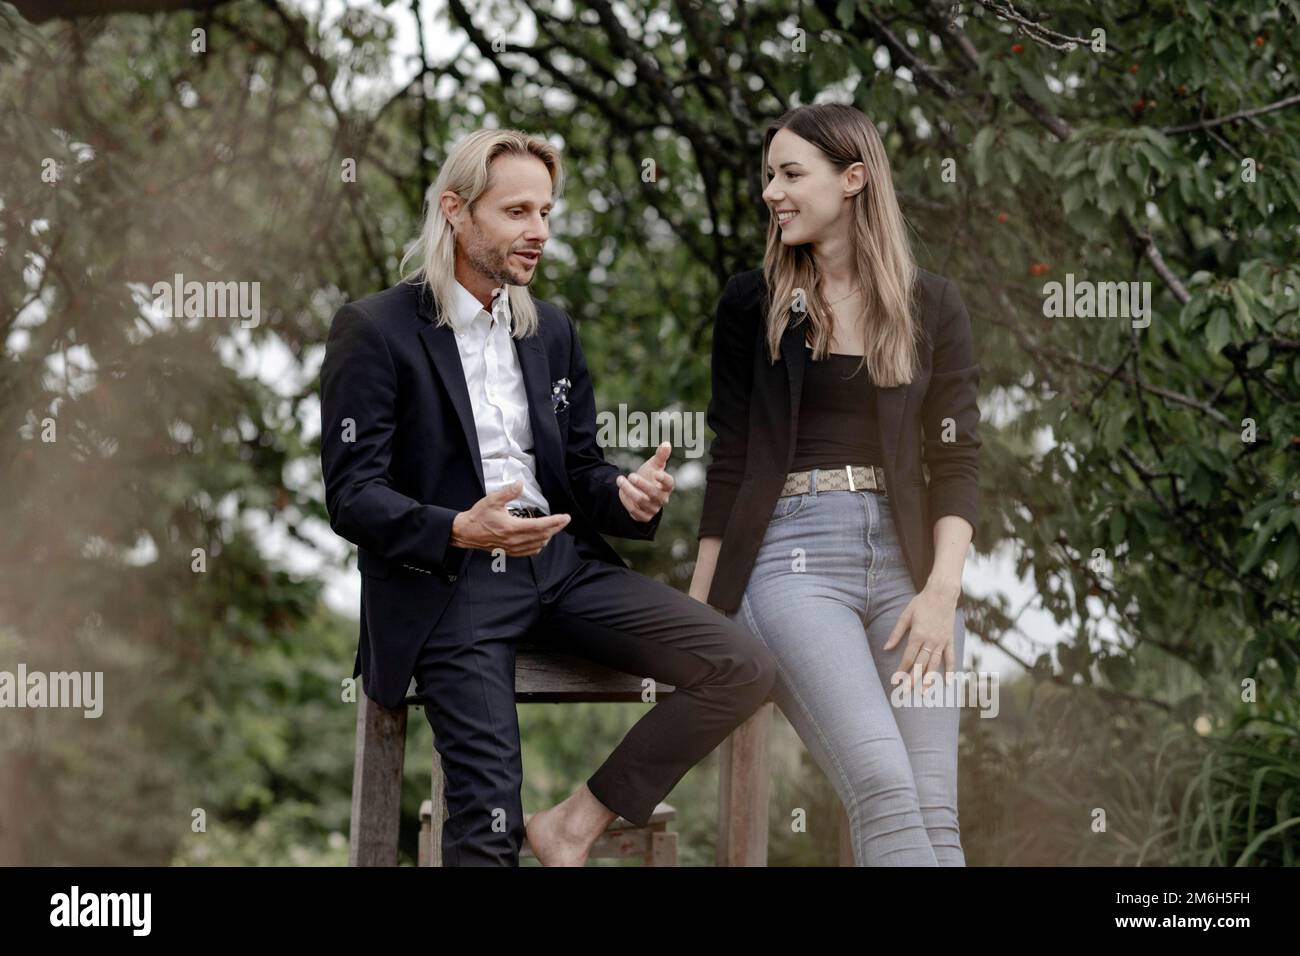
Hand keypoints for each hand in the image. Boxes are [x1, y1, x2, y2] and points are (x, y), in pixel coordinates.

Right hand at [449, 481, 569, 555]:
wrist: (466, 533)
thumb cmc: (478, 516)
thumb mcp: (492, 500)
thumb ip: (508, 492)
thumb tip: (520, 484)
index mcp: (512, 527)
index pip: (540, 525)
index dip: (555, 522)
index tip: (565, 517)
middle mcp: (514, 540)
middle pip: (542, 536)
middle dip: (556, 528)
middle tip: (564, 520)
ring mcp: (513, 547)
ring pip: (538, 544)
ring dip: (548, 536)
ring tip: (554, 527)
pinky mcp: (510, 551)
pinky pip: (530, 551)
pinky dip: (539, 545)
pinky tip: (541, 539)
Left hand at [617, 441, 673, 522]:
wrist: (639, 491)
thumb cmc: (649, 476)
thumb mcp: (654, 465)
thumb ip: (661, 455)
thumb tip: (667, 443)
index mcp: (667, 486)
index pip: (669, 483)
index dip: (664, 479)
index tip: (657, 473)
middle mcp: (662, 498)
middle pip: (654, 493)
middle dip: (641, 484)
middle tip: (631, 475)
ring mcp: (653, 508)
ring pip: (641, 501)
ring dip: (629, 490)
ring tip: (619, 480)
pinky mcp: (644, 516)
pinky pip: (634, 511)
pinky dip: (626, 501)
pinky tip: (621, 491)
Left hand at [883, 585, 958, 690]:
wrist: (942, 594)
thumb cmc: (921, 603)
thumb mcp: (905, 616)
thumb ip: (896, 633)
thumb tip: (886, 648)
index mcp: (918, 635)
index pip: (908, 658)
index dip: (901, 670)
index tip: (895, 681)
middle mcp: (930, 641)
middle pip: (920, 664)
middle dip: (912, 679)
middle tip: (905, 692)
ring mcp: (942, 642)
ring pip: (934, 664)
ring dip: (929, 679)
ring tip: (923, 693)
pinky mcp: (950, 640)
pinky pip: (950, 657)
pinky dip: (950, 670)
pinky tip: (948, 681)